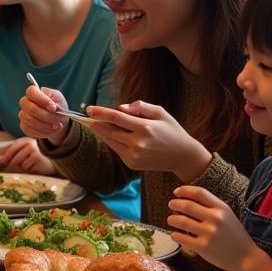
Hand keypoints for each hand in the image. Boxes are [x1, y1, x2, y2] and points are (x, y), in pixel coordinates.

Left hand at [0, 136, 57, 174]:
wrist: (54, 160)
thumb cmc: (36, 155)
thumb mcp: (24, 149)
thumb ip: (11, 150)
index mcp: (26, 140)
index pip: (13, 147)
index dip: (4, 154)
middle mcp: (31, 145)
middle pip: (15, 158)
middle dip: (9, 165)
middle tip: (5, 170)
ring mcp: (35, 152)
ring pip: (20, 164)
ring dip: (21, 168)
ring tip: (27, 167)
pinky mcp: (38, 160)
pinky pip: (27, 168)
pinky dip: (28, 170)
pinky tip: (33, 168)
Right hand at [17, 84, 72, 143]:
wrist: (57, 119)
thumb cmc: (57, 105)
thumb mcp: (58, 98)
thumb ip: (54, 99)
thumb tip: (52, 107)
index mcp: (33, 92)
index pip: (31, 92)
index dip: (42, 100)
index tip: (54, 108)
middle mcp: (25, 103)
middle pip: (31, 109)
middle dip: (47, 116)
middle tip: (60, 119)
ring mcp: (23, 115)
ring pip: (32, 121)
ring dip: (47, 125)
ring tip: (58, 126)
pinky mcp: (24, 126)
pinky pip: (31, 131)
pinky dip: (44, 132)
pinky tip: (52, 130)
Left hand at [86, 102, 210, 178]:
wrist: (182, 156)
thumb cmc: (171, 131)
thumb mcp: (161, 113)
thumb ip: (140, 107)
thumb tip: (120, 108)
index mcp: (145, 128)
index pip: (116, 118)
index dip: (101, 113)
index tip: (88, 109)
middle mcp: (138, 143)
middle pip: (110, 130)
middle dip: (98, 123)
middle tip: (90, 116)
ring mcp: (134, 155)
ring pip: (110, 141)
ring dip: (104, 132)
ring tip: (102, 124)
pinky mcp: (131, 164)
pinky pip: (116, 149)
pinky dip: (113, 141)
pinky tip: (117, 136)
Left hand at [167, 185, 256, 270]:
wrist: (245, 258)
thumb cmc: (233, 235)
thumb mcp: (227, 215)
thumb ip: (210, 206)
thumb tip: (186, 198)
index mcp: (222, 208)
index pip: (199, 192)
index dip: (184, 190)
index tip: (176, 192)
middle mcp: (215, 219)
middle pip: (187, 205)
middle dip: (174, 204)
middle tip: (171, 205)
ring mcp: (209, 233)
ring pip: (180, 221)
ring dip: (172, 219)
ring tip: (171, 220)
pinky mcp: (202, 247)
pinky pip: (181, 237)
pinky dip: (174, 235)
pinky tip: (175, 234)